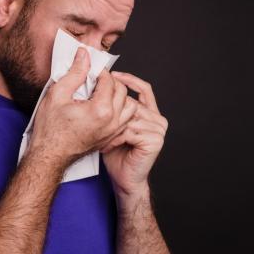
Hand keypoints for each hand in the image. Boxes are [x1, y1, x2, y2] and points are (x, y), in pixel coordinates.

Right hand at [26, 47, 137, 167]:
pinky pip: (125, 119)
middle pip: (122, 91)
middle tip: (94, 78)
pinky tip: (104, 106)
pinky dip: (119, 109)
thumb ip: (74, 73)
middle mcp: (111, 121)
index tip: (89, 68)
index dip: (99, 70)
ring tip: (101, 92)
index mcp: (100, 110)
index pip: (109, 80)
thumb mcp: (57, 94)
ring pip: (129, 106)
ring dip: (118, 95)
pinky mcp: (111, 137)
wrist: (49, 155)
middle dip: (110, 81)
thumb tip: (84, 55)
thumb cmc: (50, 129)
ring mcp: (113, 131)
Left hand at [100, 72, 168, 197]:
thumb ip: (113, 108)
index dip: (129, 80)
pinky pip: (129, 130)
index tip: (112, 75)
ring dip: (111, 128)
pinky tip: (108, 146)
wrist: (124, 179)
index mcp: (150, 113)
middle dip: (111, 109)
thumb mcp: (113, 125)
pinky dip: (116, 138)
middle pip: (132, 102)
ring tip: (101, 138)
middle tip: (95, 118)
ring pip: (129, 116)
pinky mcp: (155, 140)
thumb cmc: (116, 153)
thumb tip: (99, 87)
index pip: (144, 88)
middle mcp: (157, 119)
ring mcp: (158, 129)